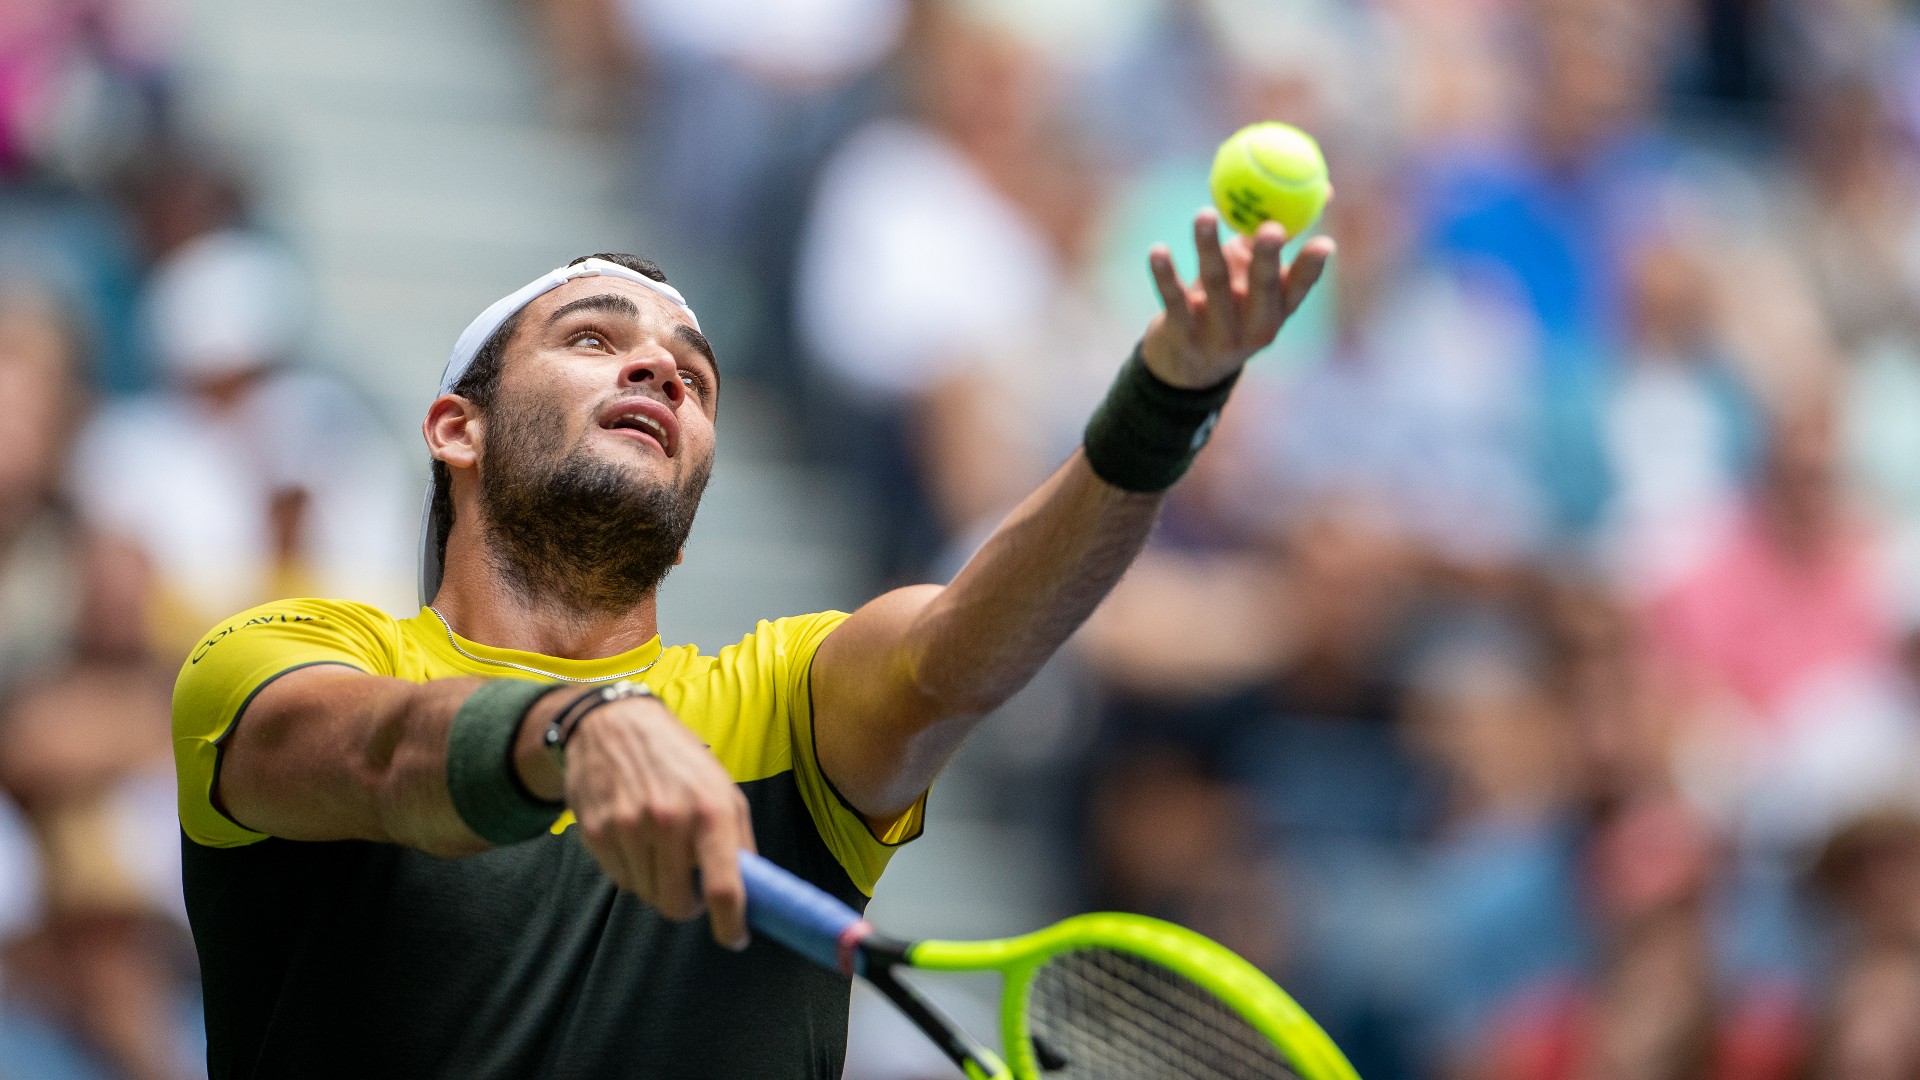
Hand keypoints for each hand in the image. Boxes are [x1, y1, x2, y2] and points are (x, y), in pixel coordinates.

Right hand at [563, 697, 755, 949]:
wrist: (614, 725)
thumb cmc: (679, 760)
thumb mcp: (723, 789)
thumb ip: (739, 842)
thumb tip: (751, 895)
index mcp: (711, 811)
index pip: (723, 888)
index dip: (730, 924)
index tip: (735, 938)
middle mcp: (669, 821)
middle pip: (676, 905)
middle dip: (686, 905)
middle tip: (690, 885)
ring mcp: (628, 828)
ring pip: (647, 895)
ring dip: (657, 883)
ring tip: (660, 845)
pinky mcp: (595, 832)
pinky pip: (620, 880)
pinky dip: (633, 870)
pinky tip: (635, 836)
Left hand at [1141, 209, 1334, 388]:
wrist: (1188, 362)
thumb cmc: (1231, 302)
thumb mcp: (1256, 275)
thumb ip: (1281, 235)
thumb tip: (1324, 188)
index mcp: (1277, 309)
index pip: (1299, 287)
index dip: (1312, 267)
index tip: (1324, 243)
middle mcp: (1254, 325)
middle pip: (1263, 288)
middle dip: (1268, 258)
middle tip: (1270, 227)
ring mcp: (1219, 334)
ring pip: (1216, 284)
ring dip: (1209, 246)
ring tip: (1204, 214)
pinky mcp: (1183, 335)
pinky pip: (1173, 299)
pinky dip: (1165, 274)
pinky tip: (1158, 250)